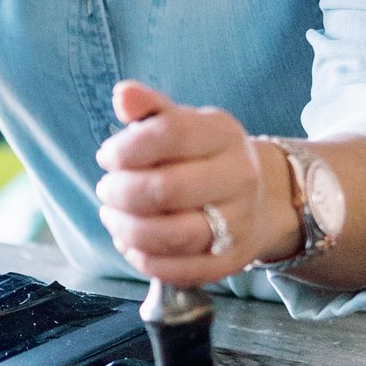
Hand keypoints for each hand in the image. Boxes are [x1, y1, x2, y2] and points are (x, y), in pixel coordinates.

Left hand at [94, 81, 297, 285]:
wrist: (258, 197)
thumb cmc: (203, 157)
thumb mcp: (182, 123)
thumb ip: (150, 108)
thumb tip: (123, 95)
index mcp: (224, 134)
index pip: (169, 134)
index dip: (126, 148)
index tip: (108, 157)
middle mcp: (239, 178)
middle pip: (166, 190)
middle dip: (121, 192)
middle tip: (106, 190)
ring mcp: (239, 223)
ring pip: (174, 235)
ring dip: (128, 229)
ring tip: (113, 217)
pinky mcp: (230, 261)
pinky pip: (180, 270)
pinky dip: (144, 260)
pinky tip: (130, 244)